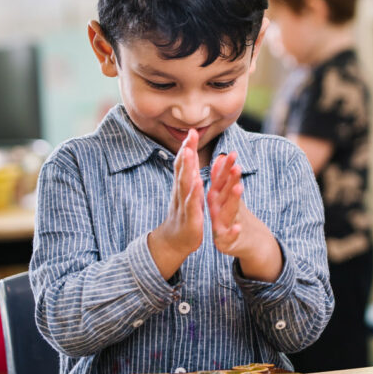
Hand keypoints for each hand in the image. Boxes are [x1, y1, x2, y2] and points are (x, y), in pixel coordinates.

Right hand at [149, 129, 204, 261]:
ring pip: (185, 184)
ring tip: (190, 153)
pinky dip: (195, 194)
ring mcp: (184, 205)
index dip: (187, 147)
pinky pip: (192, 205)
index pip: (184, 163)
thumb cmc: (183, 214)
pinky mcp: (190, 219)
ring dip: (187, 168)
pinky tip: (198, 184)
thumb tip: (188, 153)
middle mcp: (181, 192)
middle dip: (186, 152)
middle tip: (189, 136)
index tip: (192, 131)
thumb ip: (188, 173)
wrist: (174, 242)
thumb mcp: (187, 192)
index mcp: (183, 186)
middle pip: (183, 169)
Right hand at [207, 152, 281, 280]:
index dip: (225, 168)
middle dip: (229, 180)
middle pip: (222, 193)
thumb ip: (221, 177)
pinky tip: (237, 227)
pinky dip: (232, 232)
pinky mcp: (223, 240)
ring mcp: (219, 224)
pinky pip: (228, 236)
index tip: (231, 154)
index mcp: (215, 198)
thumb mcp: (223, 197)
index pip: (220, 180)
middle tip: (236, 167)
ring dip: (233, 200)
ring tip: (239, 188)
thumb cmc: (225, 216)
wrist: (224, 244)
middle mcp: (215, 209)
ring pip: (227, 211)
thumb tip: (221, 157)